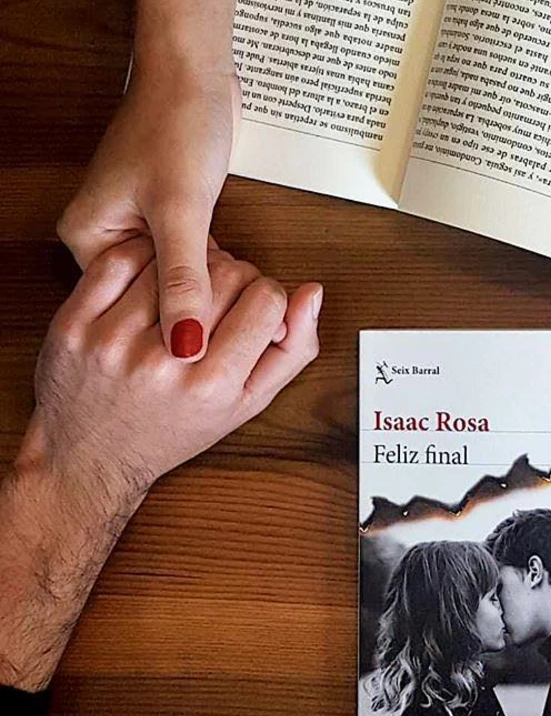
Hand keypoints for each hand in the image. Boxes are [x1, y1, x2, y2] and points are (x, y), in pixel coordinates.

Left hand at [28, 235, 321, 501]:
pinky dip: (143, 257)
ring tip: (186, 288)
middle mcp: (164, 364)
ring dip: (187, 266)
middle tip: (223, 295)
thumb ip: (293, 349)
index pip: (267, 298)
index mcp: (212, 385)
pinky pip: (120, 260)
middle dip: (234, 275)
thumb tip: (311, 292)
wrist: (90, 457)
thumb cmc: (173, 429)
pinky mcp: (74, 325)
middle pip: (226, 273)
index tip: (254, 307)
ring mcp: (114, 342)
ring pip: (175, 261)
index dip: (268, 294)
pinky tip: (151, 276)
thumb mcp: (247, 403)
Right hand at [57, 50, 239, 359]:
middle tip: (235, 304)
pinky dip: (214, 261)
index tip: (215, 328)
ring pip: (176, 273)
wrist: (195, 71)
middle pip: (154, 292)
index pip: (130, 306)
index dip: (175, 316)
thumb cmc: (177, 123)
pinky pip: (189, 253)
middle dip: (195, 296)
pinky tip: (238, 269)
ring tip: (240, 286)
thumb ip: (182, 277)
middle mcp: (107, 233)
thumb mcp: (182, 208)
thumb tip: (186, 342)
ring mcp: (138, 222)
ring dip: (208, 279)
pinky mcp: (169, 211)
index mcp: (88, 236)